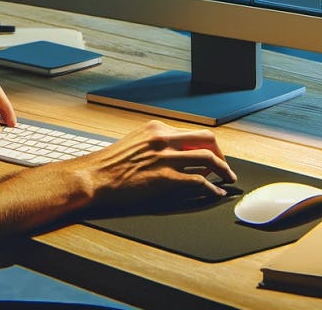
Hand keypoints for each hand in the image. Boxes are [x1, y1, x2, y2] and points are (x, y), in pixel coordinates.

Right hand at [63, 120, 235, 207]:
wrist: (94, 176)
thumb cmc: (110, 163)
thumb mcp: (135, 142)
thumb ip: (156, 143)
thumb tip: (176, 152)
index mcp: (156, 128)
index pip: (192, 132)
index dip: (207, 145)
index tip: (212, 155)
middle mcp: (163, 138)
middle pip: (206, 139)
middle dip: (221, 154)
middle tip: (224, 167)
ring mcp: (165, 158)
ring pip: (207, 158)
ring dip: (223, 170)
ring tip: (227, 179)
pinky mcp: (164, 178)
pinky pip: (198, 181)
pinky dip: (211, 187)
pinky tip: (214, 193)